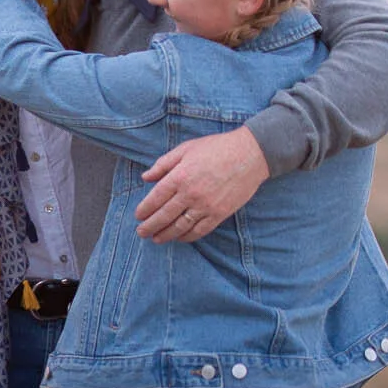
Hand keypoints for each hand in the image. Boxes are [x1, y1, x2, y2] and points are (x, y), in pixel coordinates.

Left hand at [136, 127, 267, 241]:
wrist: (250, 154)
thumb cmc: (216, 148)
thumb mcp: (186, 149)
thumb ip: (163, 164)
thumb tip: (145, 177)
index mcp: (180, 176)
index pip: (155, 198)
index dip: (144, 209)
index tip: (138, 216)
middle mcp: (190, 193)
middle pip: (164, 215)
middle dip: (150, 226)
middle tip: (141, 233)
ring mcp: (206, 206)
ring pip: (180, 226)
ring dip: (166, 234)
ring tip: (156, 239)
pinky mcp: (219, 214)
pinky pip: (200, 230)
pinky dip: (187, 236)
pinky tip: (179, 238)